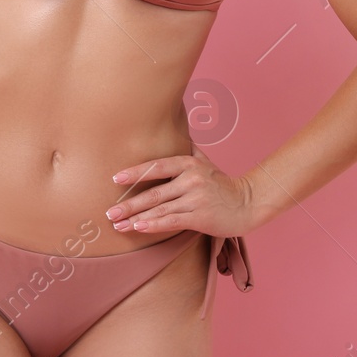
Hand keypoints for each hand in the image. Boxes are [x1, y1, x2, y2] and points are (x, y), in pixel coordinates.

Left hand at [105, 146, 257, 237]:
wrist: (247, 203)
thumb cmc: (222, 183)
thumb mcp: (205, 161)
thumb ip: (188, 149)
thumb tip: (175, 129)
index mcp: (189, 163)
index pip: (156, 167)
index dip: (134, 173)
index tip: (115, 179)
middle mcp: (191, 179)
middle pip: (154, 192)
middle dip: (129, 204)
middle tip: (109, 212)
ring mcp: (196, 198)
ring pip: (160, 209)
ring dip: (136, 218)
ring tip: (117, 224)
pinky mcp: (200, 216)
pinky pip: (172, 221)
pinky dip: (153, 225)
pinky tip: (139, 228)